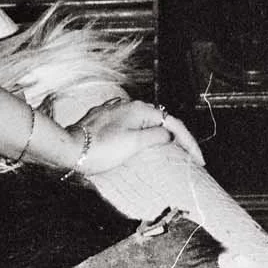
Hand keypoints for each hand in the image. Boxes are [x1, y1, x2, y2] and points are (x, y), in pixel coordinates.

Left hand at [69, 97, 203, 175]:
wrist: (69, 149)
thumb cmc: (101, 148)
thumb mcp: (134, 144)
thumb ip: (156, 137)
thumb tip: (168, 136)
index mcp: (139, 110)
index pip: (173, 124)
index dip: (189, 142)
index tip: (198, 161)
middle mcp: (128, 106)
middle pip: (160, 121)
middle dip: (176, 138)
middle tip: (188, 157)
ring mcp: (115, 113)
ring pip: (145, 124)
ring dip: (159, 137)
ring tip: (169, 154)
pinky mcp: (104, 121)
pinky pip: (131, 128)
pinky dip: (142, 137)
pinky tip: (143, 147)